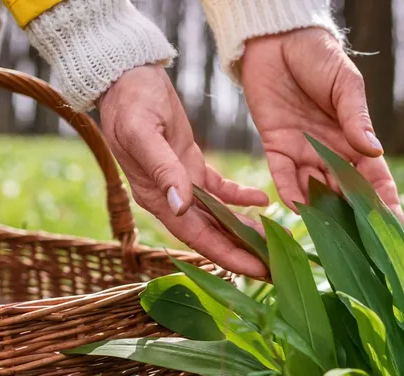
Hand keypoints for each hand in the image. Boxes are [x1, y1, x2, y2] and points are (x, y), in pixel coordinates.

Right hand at [100, 65, 269, 276]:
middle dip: (243, 252)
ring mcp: (181, 182)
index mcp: (155, 197)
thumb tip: (180, 206)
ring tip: (278, 242)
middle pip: (211, 234)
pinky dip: (241, 197)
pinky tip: (263, 200)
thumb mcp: (143, 132)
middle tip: (278, 268)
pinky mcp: (190, 164)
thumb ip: (163, 169)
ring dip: (246, 230)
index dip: (227, 256)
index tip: (257, 271)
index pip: (196, 237)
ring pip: (219, 216)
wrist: (125, 76)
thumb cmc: (130, 102)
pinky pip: (220, 189)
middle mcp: (169, 197)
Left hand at [241, 28, 403, 219]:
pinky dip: (290, 192)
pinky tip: (297, 209)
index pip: (374, 179)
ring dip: (322, 213)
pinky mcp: (276, 147)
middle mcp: (330, 152)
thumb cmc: (318, 57)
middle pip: (345, 193)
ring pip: (315, 191)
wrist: (277, 41)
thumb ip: (355, 118)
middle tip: (363, 249)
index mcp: (354, 138)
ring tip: (331, 238)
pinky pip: (284, 176)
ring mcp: (303, 152)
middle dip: (354, 221)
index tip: (395, 230)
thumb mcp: (344, 84)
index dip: (385, 204)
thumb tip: (374, 151)